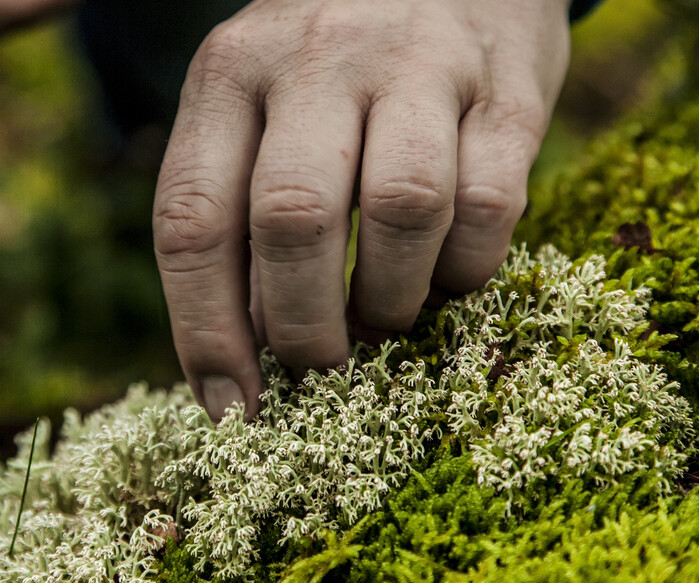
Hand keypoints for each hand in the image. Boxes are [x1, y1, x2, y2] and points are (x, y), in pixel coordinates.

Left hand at [154, 0, 570, 420]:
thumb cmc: (335, 65)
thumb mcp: (259, 104)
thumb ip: (239, 210)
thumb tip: (241, 360)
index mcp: (230, 73)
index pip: (191, 219)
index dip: (205, 333)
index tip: (230, 409)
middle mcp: (317, 58)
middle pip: (293, 220)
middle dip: (303, 327)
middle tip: (319, 367)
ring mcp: (418, 64)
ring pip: (400, 210)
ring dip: (389, 302)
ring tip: (384, 319)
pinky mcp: (507, 87)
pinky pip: (489, 204)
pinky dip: (466, 270)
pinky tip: (447, 275)